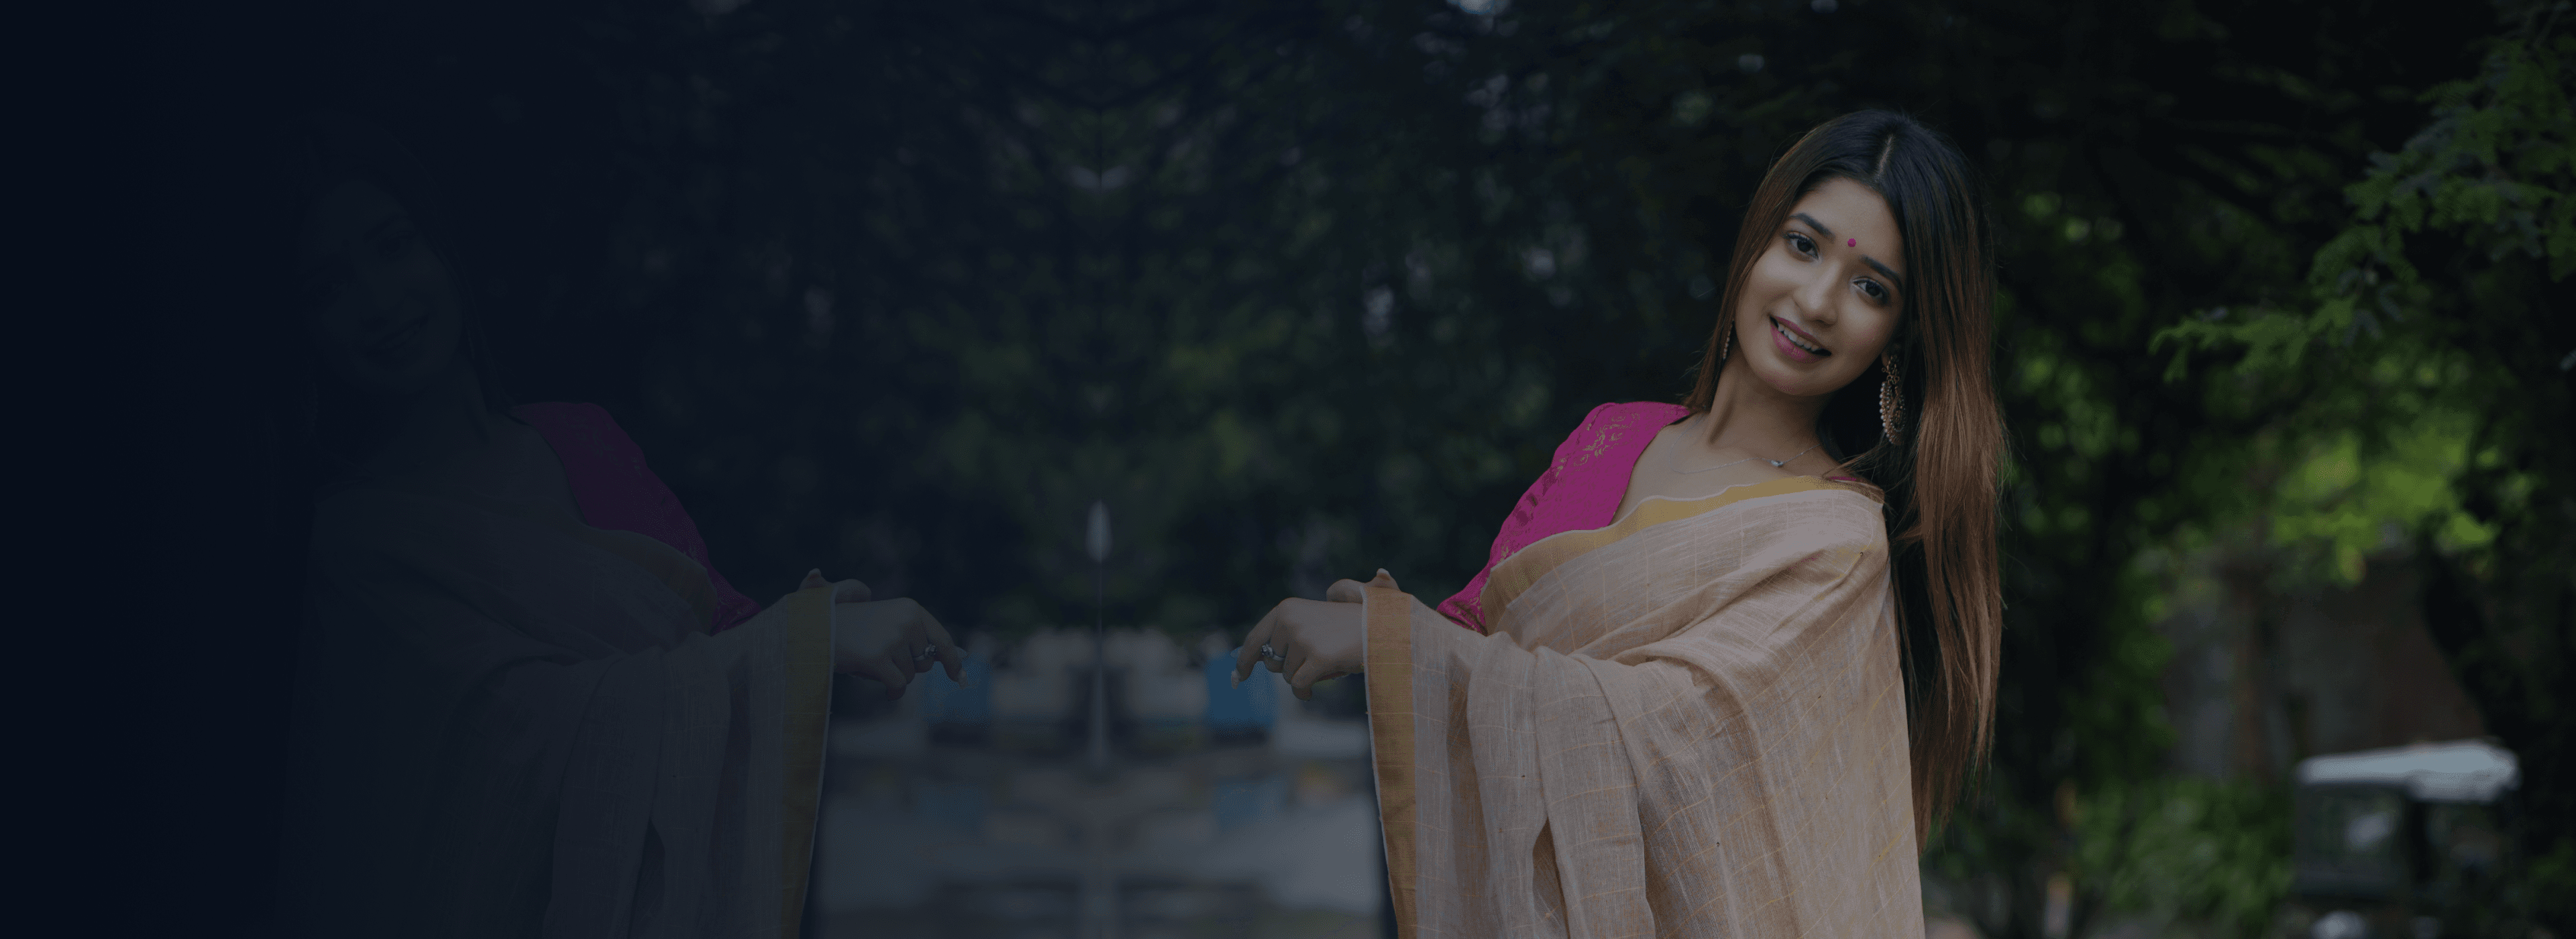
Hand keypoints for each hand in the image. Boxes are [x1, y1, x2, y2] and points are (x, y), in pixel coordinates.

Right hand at [798, 570, 963, 698]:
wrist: (816, 627)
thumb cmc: (854, 629)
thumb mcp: (890, 623)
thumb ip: (921, 639)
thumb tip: (960, 659)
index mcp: (911, 609)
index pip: (943, 639)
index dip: (952, 661)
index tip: (957, 676)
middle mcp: (906, 621)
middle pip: (925, 664)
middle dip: (907, 667)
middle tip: (881, 655)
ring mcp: (893, 639)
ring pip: (910, 677)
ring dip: (892, 675)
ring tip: (869, 659)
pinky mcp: (878, 658)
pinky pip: (898, 686)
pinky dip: (892, 692)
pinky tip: (880, 686)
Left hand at [1231, 577, 1369, 699]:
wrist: (1379, 625)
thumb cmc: (1344, 627)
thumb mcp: (1310, 622)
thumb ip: (1285, 636)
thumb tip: (1259, 662)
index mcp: (1286, 609)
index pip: (1255, 639)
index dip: (1244, 661)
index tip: (1239, 676)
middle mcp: (1290, 621)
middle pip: (1273, 663)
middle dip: (1289, 668)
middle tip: (1314, 657)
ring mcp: (1304, 639)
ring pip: (1288, 676)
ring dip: (1304, 677)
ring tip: (1325, 662)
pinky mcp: (1319, 657)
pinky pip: (1299, 686)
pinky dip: (1305, 692)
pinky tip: (1315, 688)